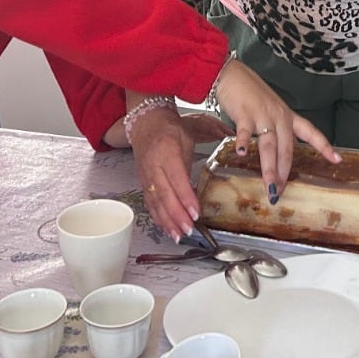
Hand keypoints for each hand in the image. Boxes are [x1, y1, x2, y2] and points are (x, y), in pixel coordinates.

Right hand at [132, 108, 230, 238]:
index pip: (176, 179)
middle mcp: (154, 166)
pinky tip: (166, 228)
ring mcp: (146, 176)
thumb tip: (215, 165)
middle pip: (164, 195)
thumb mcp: (187, 136)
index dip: (185, 197)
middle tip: (189, 229)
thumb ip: (197, 155)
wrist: (146, 122)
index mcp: (167, 151)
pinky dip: (158, 218)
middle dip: (177, 215)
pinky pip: (150, 203)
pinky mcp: (143, 183)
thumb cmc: (168, 128)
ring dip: (167, 221)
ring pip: (155, 202)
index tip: (195, 212)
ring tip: (179, 235)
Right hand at [212, 60, 338, 198]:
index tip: (337, 159)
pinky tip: (242, 154)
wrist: (232, 74)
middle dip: (284, 172)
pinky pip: (245, 131)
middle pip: (287, 148)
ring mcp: (262, 115)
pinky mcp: (244, 113)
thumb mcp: (270, 109)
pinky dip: (243, 143)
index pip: (310, 132)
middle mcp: (279, 116)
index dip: (324, 146)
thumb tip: (276, 153)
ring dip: (269, 168)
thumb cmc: (250, 93)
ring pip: (269, 145)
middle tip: (280, 192)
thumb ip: (275, 129)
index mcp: (287, 116)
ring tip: (270, 185)